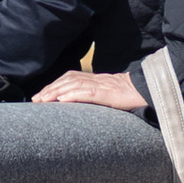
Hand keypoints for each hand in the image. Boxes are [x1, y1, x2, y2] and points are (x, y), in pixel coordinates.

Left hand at [35, 67, 149, 112]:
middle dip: (50, 89)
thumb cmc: (129, 95)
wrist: (148, 90)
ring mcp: (101, 86)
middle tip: (36, 99)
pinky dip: (72, 95)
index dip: (54, 85)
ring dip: (56, 92)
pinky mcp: (107, 94)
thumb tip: (80, 104)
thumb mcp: (109, 94)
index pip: (69, 78)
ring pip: (73, 85)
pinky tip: (62, 100)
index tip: (40, 95)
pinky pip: (87, 93)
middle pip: (67, 80)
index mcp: (95, 79)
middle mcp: (95, 80)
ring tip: (43, 100)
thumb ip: (95, 96)